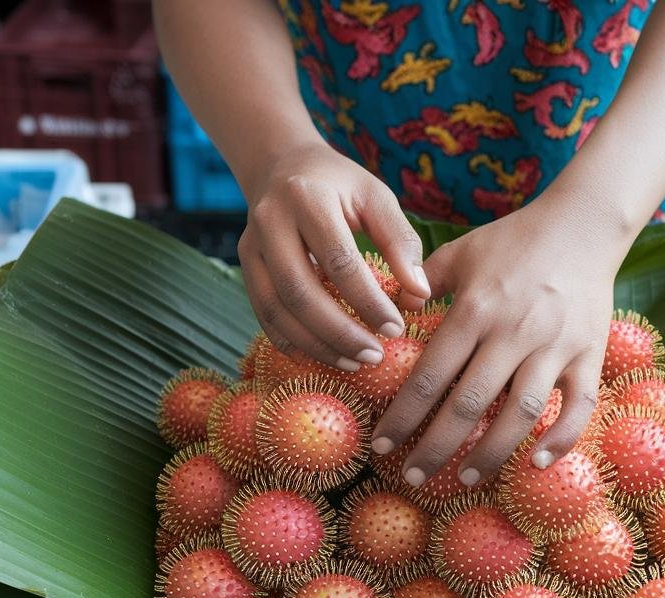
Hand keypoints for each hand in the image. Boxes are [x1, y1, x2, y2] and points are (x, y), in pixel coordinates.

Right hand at [237, 142, 430, 371]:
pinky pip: (263, 314)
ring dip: (315, 344)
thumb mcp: (376, 197)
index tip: (396, 328)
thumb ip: (401, 242)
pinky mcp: (244, 266)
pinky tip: (323, 356)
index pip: (339, 260)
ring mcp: (250, 246)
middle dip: (338, 331)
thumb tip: (420, 295)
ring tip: (353, 363)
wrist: (283, 166)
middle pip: (299, 291)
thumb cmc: (340, 184)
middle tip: (374, 356)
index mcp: (307, 198)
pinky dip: (292, 342)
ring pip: (276, 309)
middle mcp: (270, 222)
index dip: (367, 300)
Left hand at [372, 199, 632, 486]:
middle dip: (436, 448)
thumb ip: (422, 282)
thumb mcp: (461, 251)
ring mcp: (555, 347)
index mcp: (474, 309)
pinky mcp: (589, 354)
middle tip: (413, 478)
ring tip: (465, 478)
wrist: (583, 224)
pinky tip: (537, 463)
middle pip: (469, 405)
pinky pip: (579, 406)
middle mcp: (513, 332)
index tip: (382, 445)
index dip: (403, 417)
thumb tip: (389, 313)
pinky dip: (562, 438)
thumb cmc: (514, 240)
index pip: (430, 376)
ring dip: (490, 453)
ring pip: (521, 414)